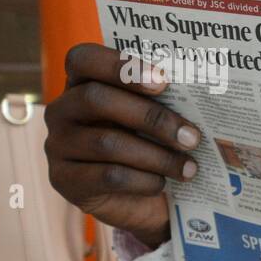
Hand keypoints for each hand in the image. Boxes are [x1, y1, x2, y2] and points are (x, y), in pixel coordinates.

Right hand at [45, 44, 200, 247]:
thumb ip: (163, 102)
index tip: (164, 81)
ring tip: (189, 167)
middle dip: (152, 117)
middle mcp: (62, 110)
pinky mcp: (66, 181)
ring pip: (108, 143)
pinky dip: (144, 180)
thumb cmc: (149, 146)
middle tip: (192, 136)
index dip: (120, 66)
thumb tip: (201, 97)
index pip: (84, 59)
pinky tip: (163, 183)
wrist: (137, 201)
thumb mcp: (154, 120)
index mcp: (82, 83)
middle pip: (97, 99)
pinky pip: (109, 176)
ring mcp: (58, 146)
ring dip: (158, 156)